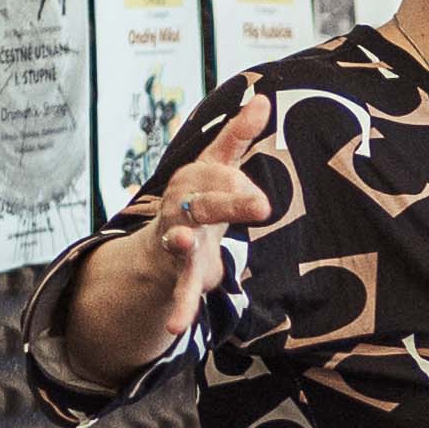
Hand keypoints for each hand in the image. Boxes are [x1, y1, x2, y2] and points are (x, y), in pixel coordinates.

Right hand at [87, 92, 282, 366]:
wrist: (164, 246)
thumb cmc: (199, 200)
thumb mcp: (215, 168)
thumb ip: (237, 137)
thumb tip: (263, 99)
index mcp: (194, 180)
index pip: (221, 175)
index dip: (241, 187)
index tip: (264, 203)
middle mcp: (180, 208)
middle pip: (205, 202)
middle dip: (230, 201)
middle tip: (263, 206)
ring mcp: (175, 241)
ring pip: (179, 240)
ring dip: (180, 241)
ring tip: (182, 243)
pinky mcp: (177, 274)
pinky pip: (178, 291)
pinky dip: (178, 308)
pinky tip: (176, 328)